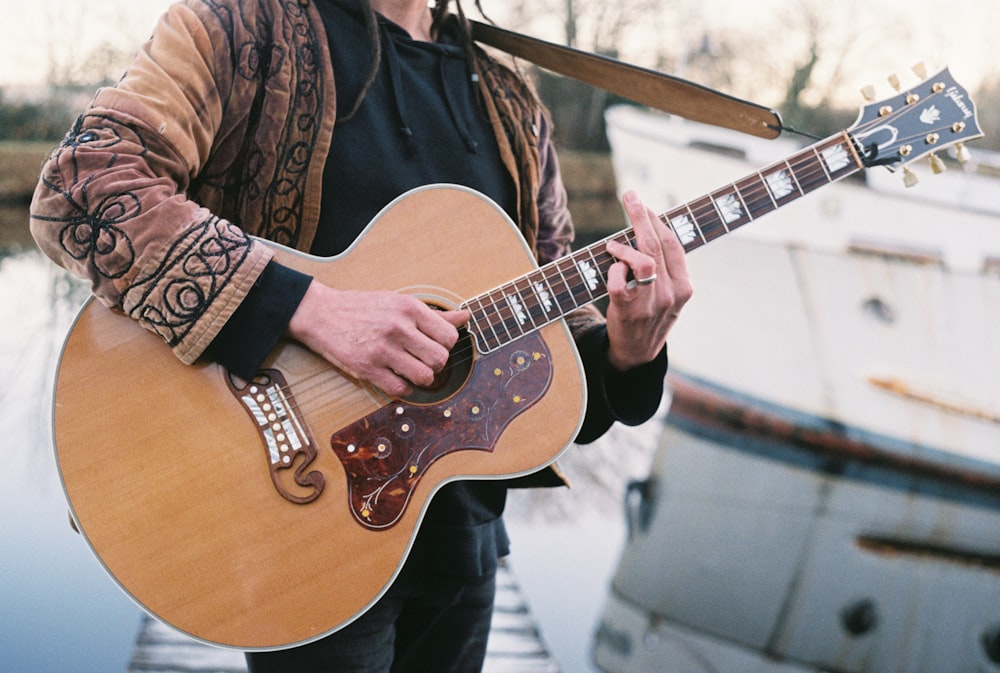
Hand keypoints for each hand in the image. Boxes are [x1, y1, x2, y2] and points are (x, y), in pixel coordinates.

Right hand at [287, 281, 468, 397]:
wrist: (322, 313)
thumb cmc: (363, 308)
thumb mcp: (399, 302)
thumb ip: (434, 314)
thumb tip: (465, 317)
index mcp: (409, 308)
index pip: (449, 336)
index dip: (445, 345)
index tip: (434, 345)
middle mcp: (398, 327)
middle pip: (440, 359)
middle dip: (436, 364)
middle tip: (423, 360)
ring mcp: (383, 349)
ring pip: (424, 377)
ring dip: (421, 378)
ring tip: (410, 369)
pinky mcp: (367, 368)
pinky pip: (400, 388)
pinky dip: (402, 387)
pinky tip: (395, 376)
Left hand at [604, 191, 692, 370]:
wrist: (637, 353)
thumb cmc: (650, 315)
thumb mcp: (669, 294)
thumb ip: (666, 267)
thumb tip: (649, 228)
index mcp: (684, 286)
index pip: (672, 243)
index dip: (656, 220)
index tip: (643, 204)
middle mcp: (671, 293)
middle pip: (657, 244)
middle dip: (640, 216)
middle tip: (629, 196)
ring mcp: (650, 303)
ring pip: (643, 260)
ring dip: (624, 247)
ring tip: (612, 246)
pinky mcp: (627, 311)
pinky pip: (618, 281)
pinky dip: (613, 269)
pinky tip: (611, 270)